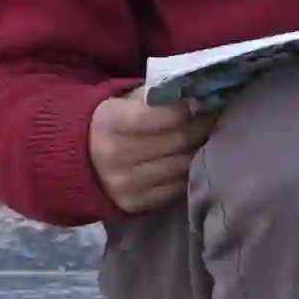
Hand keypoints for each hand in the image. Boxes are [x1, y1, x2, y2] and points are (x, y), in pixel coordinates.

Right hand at [88, 88, 211, 213]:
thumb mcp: (126, 101)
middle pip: (178, 140)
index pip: (158, 115)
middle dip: (202, 127)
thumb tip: (196, 95)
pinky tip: (191, 158)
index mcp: (109, 122)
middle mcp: (114, 155)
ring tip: (206, 137)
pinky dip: (189, 171)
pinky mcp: (135, 204)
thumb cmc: (116, 123)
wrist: (85, 162)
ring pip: (183, 164)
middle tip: (213, 118)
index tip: (202, 101)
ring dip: (200, 149)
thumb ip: (157, 96)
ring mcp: (124, 183)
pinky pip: (178, 186)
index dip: (185, 108)